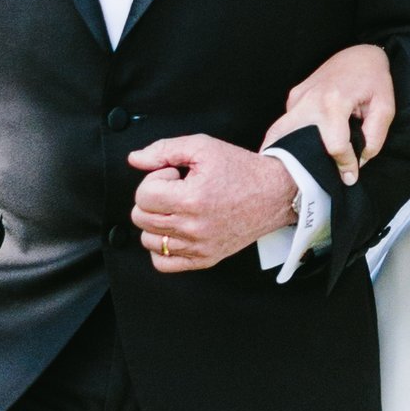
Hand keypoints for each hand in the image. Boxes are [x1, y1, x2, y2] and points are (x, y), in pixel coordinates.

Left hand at [128, 134, 296, 272]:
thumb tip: (135, 159)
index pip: (143, 195)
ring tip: (178, 208)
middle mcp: (194, 227)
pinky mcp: (205, 259)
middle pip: (141, 217)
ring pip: (148, 240)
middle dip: (154, 198)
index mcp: (191, 199)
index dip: (156, 179)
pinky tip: (175, 230)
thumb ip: (164, 150)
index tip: (175, 175)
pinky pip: (163, 263)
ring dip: (156, 222)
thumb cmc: (240, 170)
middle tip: (177, 189)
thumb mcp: (203, 147)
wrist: (274, 193)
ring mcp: (199, 247)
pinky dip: (162, 247)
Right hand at [264, 43, 393, 185]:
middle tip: (305, 182)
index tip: (349, 176)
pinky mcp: (293, 96)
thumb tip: (359, 161)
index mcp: (334, 101)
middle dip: (299, 166)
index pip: (334, 146)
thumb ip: (374, 138)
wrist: (359, 53)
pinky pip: (287, 123)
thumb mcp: (385, 108)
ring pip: (280, 132)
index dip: (344, 165)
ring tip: (289, 172)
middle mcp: (310, 99)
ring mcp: (297, 97)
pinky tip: (299, 148)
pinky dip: (289, 138)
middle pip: (292, 142)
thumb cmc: (374, 79)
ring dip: (284, 152)